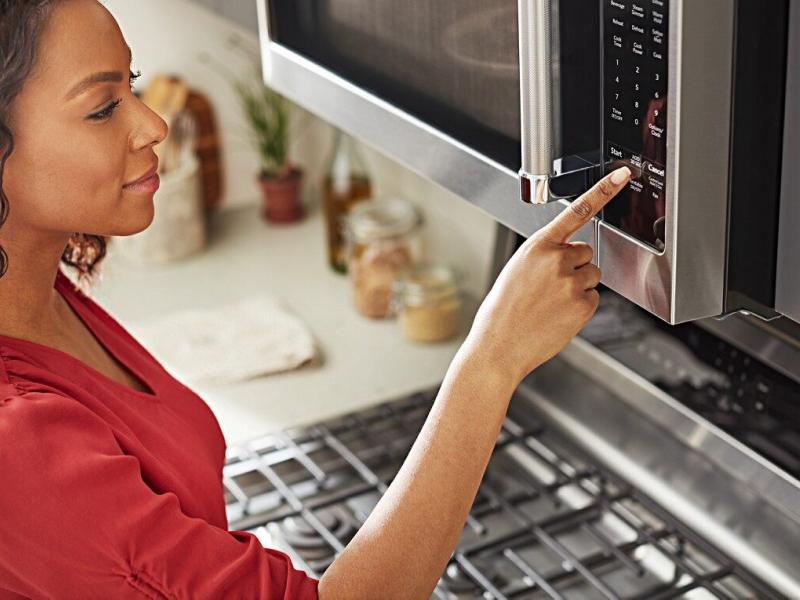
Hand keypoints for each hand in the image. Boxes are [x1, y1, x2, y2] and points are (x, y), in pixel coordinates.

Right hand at [465, 166, 631, 384]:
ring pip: (591, 275)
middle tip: (550, 287)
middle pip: (585, 252)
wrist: (499, 344)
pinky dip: (580, 307)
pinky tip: (558, 315)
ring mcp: (571, 282)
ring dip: (578, 286)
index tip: (622, 175)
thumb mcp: (517, 270)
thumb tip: (569, 254)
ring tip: (551, 303)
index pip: (576, 211)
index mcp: (537, 246)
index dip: (603, 190)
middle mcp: (556, 260)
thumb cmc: (503, 310)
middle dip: (574, 266)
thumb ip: (544, 255)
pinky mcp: (583, 305)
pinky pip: (593, 298)